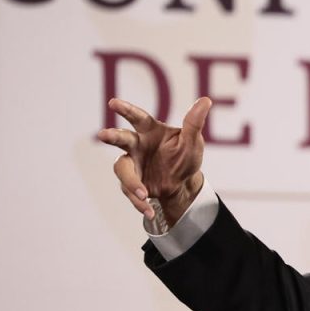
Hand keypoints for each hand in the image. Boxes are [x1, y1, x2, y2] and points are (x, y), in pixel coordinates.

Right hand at [98, 96, 210, 228]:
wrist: (183, 183)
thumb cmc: (185, 155)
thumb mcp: (193, 142)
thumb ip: (194, 123)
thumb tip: (206, 100)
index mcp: (149, 130)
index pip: (137, 117)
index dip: (125, 109)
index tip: (113, 103)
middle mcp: (136, 144)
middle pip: (121, 139)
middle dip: (112, 136)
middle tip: (103, 135)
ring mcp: (132, 163)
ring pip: (122, 169)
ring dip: (130, 182)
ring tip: (143, 194)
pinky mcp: (131, 182)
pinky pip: (130, 191)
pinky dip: (139, 202)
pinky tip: (148, 210)